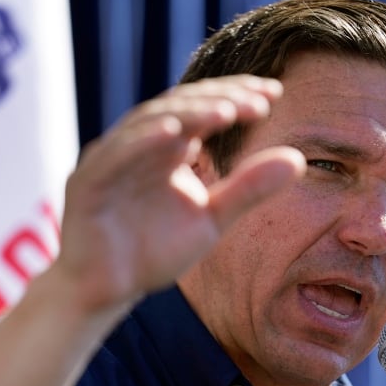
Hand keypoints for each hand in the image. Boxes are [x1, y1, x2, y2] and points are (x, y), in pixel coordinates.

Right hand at [55, 74, 304, 310]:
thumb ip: (248, 189)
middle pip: (180, 108)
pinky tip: (174, 134)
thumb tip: (298, 159)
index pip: (203, 110)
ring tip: (227, 110)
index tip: (274, 95)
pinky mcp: (87, 181)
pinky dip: (141, 141)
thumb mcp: (212, 218)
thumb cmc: (154, 250)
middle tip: (258, 100)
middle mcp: (137, 144)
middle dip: (220, 100)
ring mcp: (110, 158)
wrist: (109, 290)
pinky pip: (114, 154)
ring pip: (149, 122)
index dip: (236, 98)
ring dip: (188, 114)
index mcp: (166, 147)